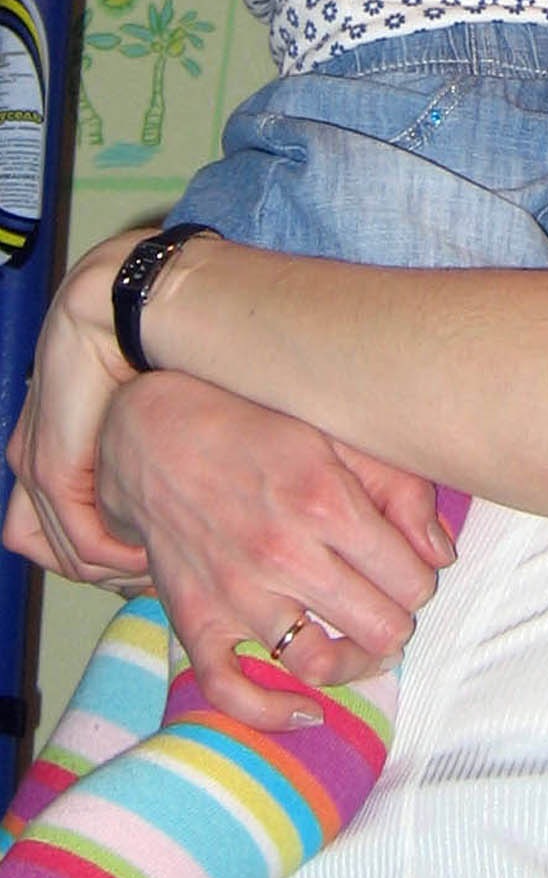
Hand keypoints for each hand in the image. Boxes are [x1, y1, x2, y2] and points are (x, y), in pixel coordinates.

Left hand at [4, 230, 151, 586]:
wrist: (124, 304)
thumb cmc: (152, 341)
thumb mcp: (152, 404)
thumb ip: (153, 444)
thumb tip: (186, 483)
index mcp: (52, 440)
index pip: (64, 524)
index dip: (111, 550)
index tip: (153, 557)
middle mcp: (32, 459)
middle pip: (62, 547)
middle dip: (114, 569)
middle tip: (157, 573)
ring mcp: (36, 468)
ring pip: (72, 554)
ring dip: (119, 570)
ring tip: (160, 567)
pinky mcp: (54, 471)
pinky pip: (84, 543)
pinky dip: (120, 559)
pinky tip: (153, 556)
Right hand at [97, 372, 451, 728]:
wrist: (155, 436)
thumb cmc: (256, 431)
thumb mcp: (337, 437)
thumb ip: (400, 489)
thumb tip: (442, 553)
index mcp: (326, 503)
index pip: (412, 580)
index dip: (422, 580)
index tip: (410, 569)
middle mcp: (283, 555)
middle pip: (378, 627)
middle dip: (397, 620)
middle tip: (389, 604)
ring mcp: (236, 593)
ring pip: (318, 663)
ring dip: (355, 663)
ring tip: (363, 644)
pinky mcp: (195, 619)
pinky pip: (231, 691)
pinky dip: (272, 713)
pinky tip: (306, 709)